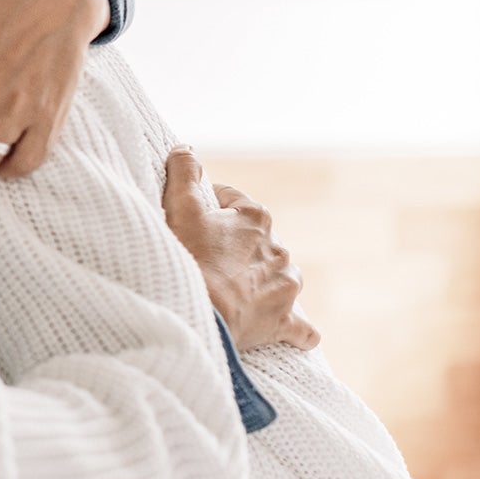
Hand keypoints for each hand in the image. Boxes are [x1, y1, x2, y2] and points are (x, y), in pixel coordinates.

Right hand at [162, 146, 319, 351]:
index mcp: (256, 218)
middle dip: (234, 246)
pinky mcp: (285, 320)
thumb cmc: (189, 256)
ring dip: (262, 280)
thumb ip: (184, 173)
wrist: (202, 311)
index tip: (189, 218)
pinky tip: (290, 329)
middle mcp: (278, 248)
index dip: (208, 207)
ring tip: (233, 291)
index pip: (232, 201)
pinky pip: (299, 326)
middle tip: (202, 257)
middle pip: (254, 240)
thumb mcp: (180, 206)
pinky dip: (296, 327)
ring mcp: (285, 285)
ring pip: (278, 276)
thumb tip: (186, 149)